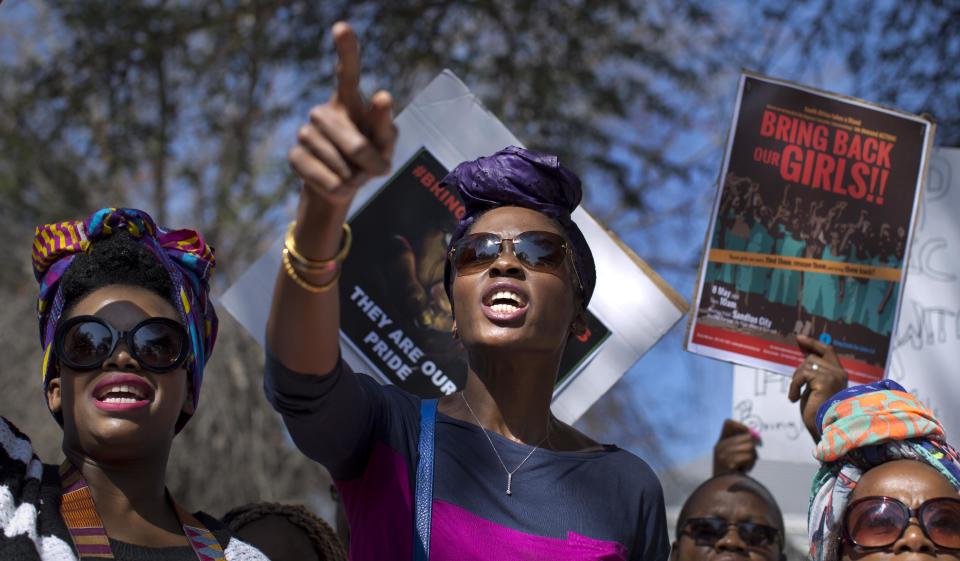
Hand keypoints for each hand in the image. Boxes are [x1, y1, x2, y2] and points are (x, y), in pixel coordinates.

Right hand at [288, 22, 397, 205]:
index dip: (346, 50)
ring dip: (356, 178)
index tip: (342, 27)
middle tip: (374, 169)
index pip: (346, 72)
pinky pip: (330, 182)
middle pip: (357, 146)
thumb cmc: (370, 158)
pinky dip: (342, 190)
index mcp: (349, 100)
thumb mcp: (386, 146)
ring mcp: (306, 132)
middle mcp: (324, 110)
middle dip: (371, 165)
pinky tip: (336, 182)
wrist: (342, 185)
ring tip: (351, 173)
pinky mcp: (295, 156)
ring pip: (343, 168)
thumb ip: (386, 129)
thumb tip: (381, 96)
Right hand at [713, 419, 758, 475]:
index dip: (740, 426)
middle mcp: (719, 446)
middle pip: (746, 436)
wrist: (725, 493)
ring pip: (749, 446)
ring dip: (752, 458)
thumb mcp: (736, 456)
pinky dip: (750, 464)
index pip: (728, 423)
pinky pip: (748, 456)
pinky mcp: (728, 462)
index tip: (747, 435)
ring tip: (746, 466)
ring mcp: (722, 454)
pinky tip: (744, 470)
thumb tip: (755, 436)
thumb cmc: (734, 475)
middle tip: (749, 459)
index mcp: (719, 443)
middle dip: (752, 448)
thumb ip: (743, 444)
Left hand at [788, 335, 847, 442]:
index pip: (827, 350)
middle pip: (810, 358)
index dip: (813, 343)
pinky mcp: (825, 381)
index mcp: (839, 373)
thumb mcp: (816, 389)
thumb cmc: (819, 413)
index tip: (799, 338)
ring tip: (796, 395)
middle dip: (799, 372)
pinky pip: (802, 375)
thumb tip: (803, 358)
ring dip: (796, 380)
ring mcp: (834, 376)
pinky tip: (794, 398)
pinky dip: (794, 386)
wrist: (824, 430)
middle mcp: (839, 372)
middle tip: (796, 389)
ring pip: (805, 365)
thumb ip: (814, 374)